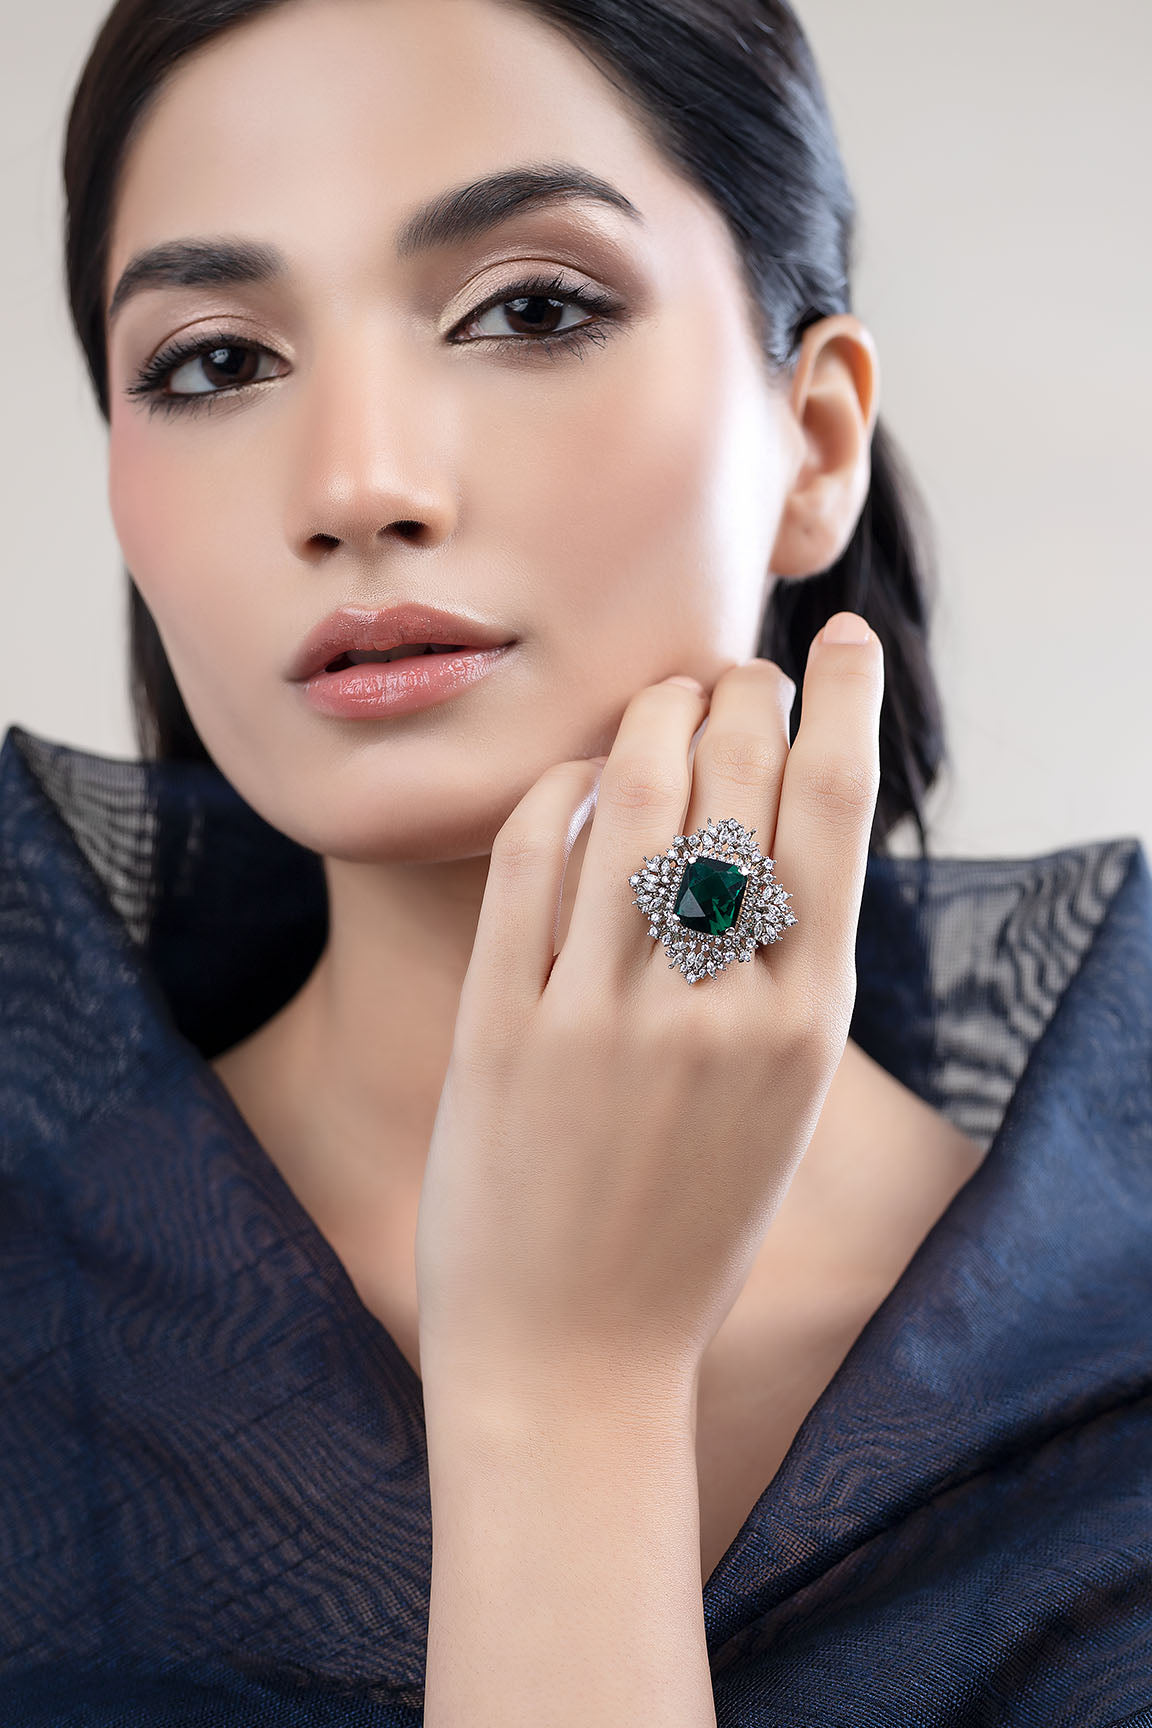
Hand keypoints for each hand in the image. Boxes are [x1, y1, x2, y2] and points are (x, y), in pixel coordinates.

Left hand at [413, 615, 884, 1412]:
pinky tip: (574, 779)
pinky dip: (555, 794)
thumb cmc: (686, 1222)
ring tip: (659, 700)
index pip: (834, 815)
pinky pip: (528, 862)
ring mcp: (602, 1016)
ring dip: (648, 719)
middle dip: (738, 696)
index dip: (841, 703)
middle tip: (729, 673)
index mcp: (804, 1025)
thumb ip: (785, 968)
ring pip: (632, 801)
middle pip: (735, 784)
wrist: (575, 1357)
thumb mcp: (779, 1100)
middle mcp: (714, 1008)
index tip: (837, 640)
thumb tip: (769, 818)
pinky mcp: (503, 1029)